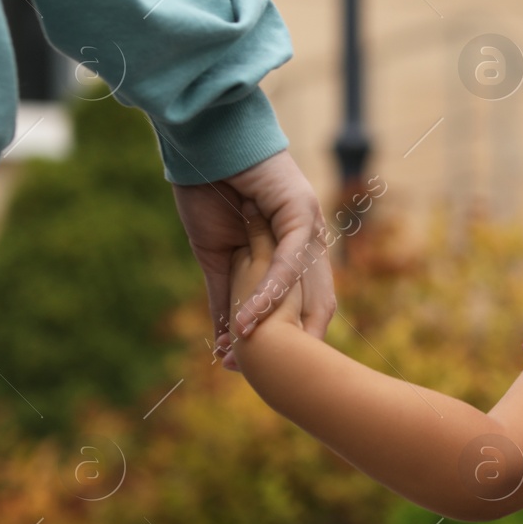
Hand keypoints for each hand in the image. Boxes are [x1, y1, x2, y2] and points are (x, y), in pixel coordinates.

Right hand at [172, 149, 335, 369]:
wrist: (205, 141)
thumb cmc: (210, 192)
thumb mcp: (217, 257)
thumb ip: (225, 297)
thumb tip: (226, 341)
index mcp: (298, 254)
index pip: (304, 308)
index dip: (289, 343)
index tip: (261, 375)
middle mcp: (313, 244)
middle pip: (317, 306)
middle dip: (295, 346)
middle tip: (269, 382)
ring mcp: (312, 227)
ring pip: (302, 289)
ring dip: (275, 326)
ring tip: (251, 358)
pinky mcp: (301, 212)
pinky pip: (287, 263)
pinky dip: (266, 293)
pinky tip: (248, 319)